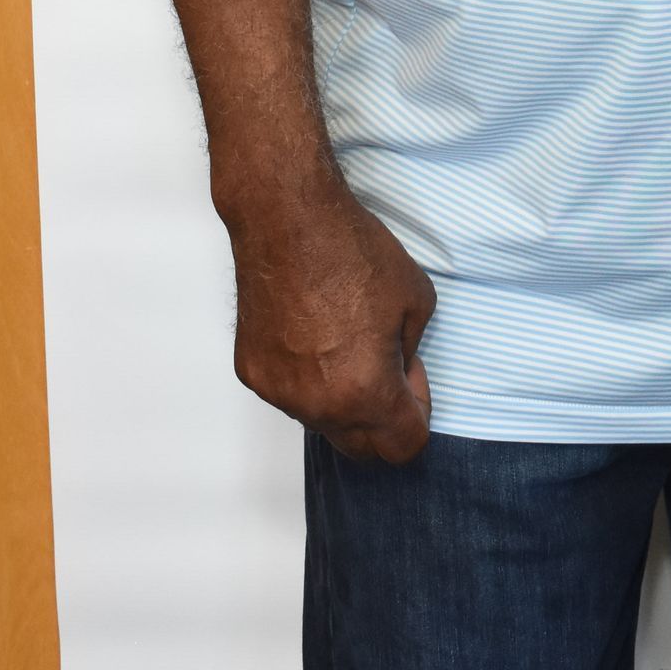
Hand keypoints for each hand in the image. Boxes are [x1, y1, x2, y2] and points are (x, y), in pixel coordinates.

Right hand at [226, 177, 435, 462]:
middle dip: (382, 420)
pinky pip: (291, 394)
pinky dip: (307, 378)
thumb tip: (400, 373)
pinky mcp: (253, 373)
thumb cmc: (352, 252)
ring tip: (346, 341)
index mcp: (366, 392)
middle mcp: (319, 405)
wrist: (286, 220)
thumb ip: (411, 353)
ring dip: (343, 399)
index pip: (404, 446)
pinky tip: (313, 333)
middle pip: (361, 449)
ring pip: (323, 422)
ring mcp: (280, 392)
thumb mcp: (416, 300)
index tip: (412, 380)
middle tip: (388, 368)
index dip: (417, 413)